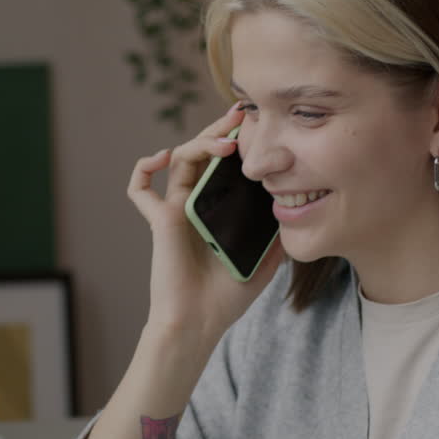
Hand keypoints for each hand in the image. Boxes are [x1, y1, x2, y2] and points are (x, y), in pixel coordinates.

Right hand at [127, 103, 284, 341]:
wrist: (200, 323)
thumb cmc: (227, 298)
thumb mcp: (265, 261)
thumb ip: (276, 235)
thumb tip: (298, 208)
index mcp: (220, 209)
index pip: (226, 165)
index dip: (237, 143)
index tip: (257, 126)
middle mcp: (197, 204)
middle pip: (202, 153)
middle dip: (219, 130)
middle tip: (239, 115)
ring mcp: (176, 210)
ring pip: (179, 159)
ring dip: (199, 143)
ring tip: (226, 142)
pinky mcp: (160, 221)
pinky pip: (140, 190)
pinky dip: (144, 168)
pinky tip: (163, 157)